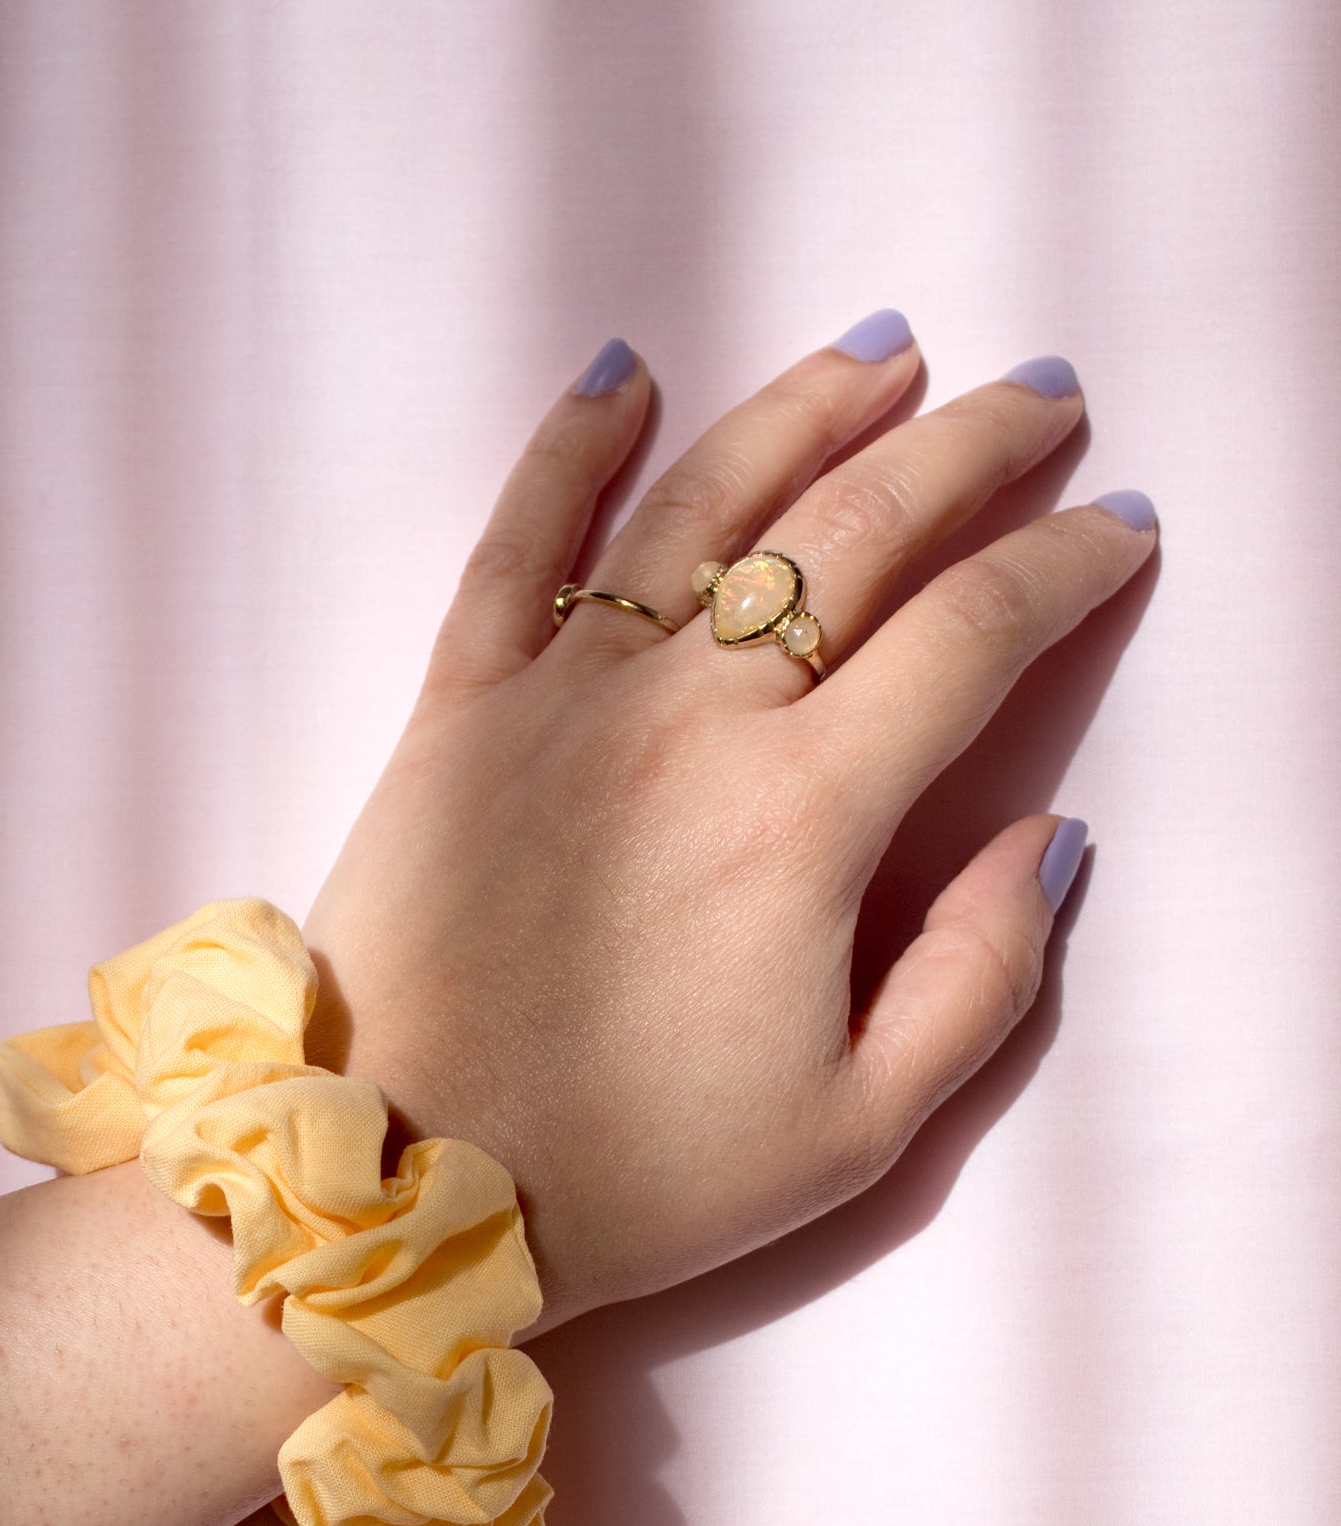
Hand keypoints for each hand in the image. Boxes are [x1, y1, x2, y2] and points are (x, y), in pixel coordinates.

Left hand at [302, 326, 1152, 1335]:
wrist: (405, 1175)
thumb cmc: (635, 1171)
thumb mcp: (857, 1133)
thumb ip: (980, 977)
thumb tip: (1050, 834)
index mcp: (805, 816)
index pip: (972, 635)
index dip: (1065, 565)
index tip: (1120, 525)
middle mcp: (692, 716)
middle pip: (858, 531)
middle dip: (969, 448)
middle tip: (1037, 394)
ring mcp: (565, 693)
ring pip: (705, 503)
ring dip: (805, 410)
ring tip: (883, 350)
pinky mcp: (460, 701)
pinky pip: (518, 541)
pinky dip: (570, 448)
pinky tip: (622, 374)